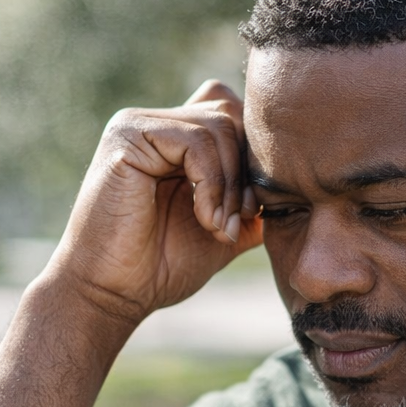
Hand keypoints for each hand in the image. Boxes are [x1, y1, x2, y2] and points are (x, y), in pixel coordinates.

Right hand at [44, 80, 262, 325]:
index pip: (235, 115)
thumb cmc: (160, 267)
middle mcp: (157, 123)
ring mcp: (140, 124)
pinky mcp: (128, 135)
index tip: (253, 213)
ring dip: (231, 183)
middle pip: (232, 113)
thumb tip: (292, 189)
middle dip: (247, 171)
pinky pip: (194, 140)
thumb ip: (252, 205)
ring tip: (219, 226)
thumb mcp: (224, 232)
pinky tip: (204, 219)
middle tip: (239, 221)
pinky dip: (211, 182)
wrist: (113, 293)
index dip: (254, 159)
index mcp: (177, 141)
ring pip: (218, 125)